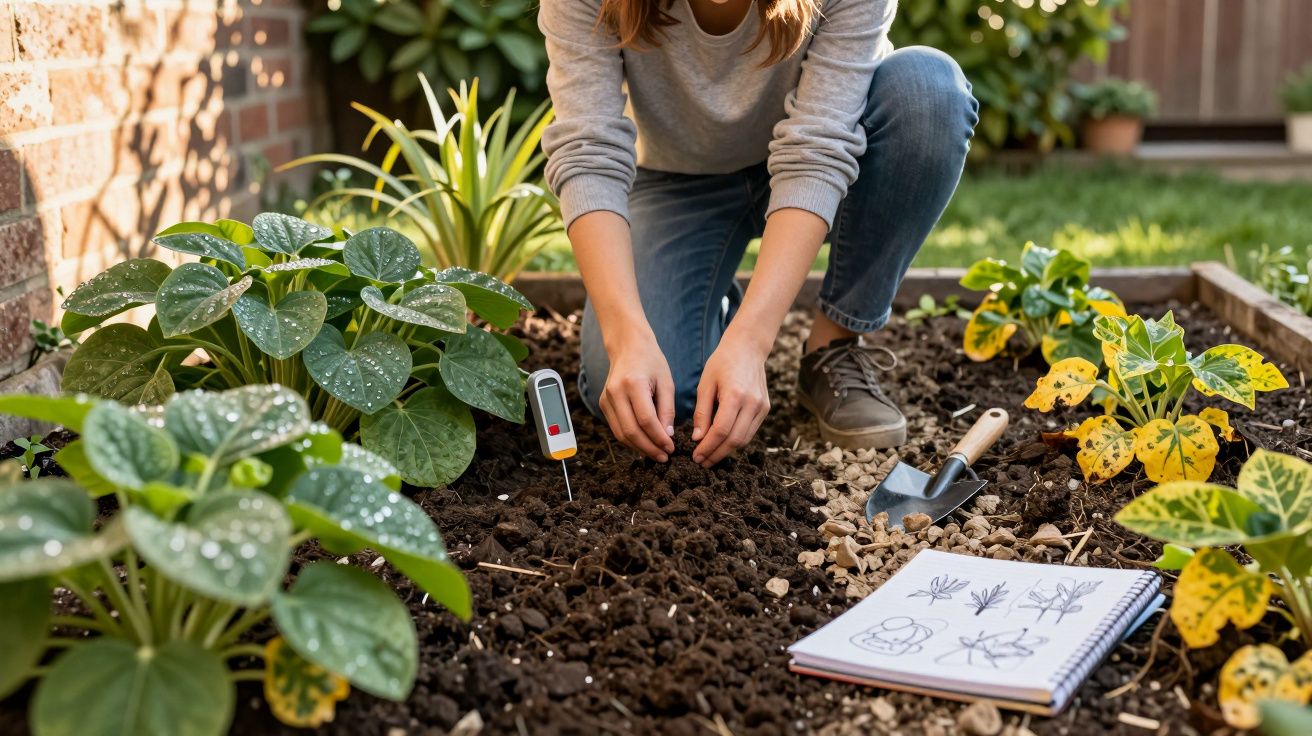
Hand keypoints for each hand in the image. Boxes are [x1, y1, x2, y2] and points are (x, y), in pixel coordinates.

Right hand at [599, 332, 676, 460]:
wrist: (628, 346)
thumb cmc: (652, 362)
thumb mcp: (667, 383)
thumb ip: (667, 410)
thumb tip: (667, 436)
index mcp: (633, 384)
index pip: (646, 420)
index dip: (659, 438)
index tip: (671, 448)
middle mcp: (615, 392)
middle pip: (631, 431)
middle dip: (649, 448)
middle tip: (664, 457)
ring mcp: (606, 399)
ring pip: (621, 434)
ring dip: (639, 448)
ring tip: (656, 454)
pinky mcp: (603, 404)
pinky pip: (616, 428)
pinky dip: (630, 440)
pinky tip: (645, 444)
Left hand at [692, 335, 770, 466]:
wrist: (748, 348)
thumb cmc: (722, 363)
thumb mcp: (705, 385)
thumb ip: (702, 412)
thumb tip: (698, 439)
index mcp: (735, 395)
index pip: (721, 431)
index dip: (708, 447)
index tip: (696, 456)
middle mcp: (752, 403)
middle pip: (734, 440)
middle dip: (716, 454)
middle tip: (701, 462)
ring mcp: (762, 407)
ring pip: (744, 439)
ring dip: (726, 451)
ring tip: (710, 456)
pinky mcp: (765, 409)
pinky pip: (750, 432)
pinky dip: (736, 441)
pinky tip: (722, 443)